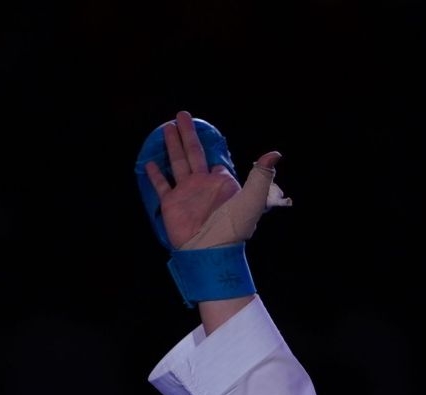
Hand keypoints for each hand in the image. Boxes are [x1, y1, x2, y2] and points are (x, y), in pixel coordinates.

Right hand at [142, 110, 290, 250]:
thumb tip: (275, 153)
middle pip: (193, 153)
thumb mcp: (253, 199)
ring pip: (176, 162)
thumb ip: (261, 176)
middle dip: (187, 134)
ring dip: (172, 145)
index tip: (210, 138)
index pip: (217, 164)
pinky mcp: (171, 202)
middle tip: (182, 114)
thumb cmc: (233, 227)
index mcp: (221, 184)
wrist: (209, 249)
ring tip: (167, 127)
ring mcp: (186, 192)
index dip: (214, 153)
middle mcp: (202, 185)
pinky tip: (150, 162)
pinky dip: (155, 174)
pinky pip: (161, 185)